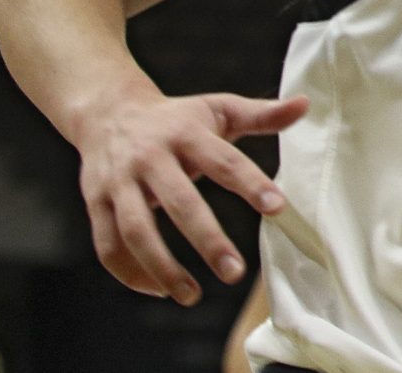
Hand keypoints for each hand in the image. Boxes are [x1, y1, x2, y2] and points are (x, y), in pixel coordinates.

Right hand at [71, 85, 305, 304]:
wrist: (109, 111)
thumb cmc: (177, 117)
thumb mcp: (218, 109)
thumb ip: (261, 114)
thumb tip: (305, 105)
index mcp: (186, 132)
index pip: (224, 160)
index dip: (251, 183)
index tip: (278, 208)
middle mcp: (150, 156)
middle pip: (180, 202)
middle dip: (208, 240)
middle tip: (236, 273)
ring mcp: (119, 181)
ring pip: (137, 231)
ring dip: (163, 268)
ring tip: (193, 296)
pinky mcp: (95, 202)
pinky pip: (108, 245)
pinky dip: (130, 273)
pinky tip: (159, 290)